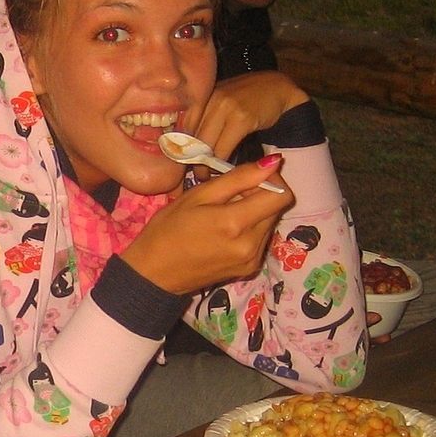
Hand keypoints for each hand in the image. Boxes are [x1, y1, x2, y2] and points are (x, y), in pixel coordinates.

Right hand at [118, 155, 294, 296]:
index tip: (249, 177)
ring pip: (270, 223)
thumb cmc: (167, 229)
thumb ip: (238, 178)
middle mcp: (251, 244)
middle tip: (229, 194)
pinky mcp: (249, 268)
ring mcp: (252, 259)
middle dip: (260, 195)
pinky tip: (225, 231)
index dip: (271, 180)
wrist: (154, 274)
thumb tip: (272, 162)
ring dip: (255, 212)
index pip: (281, 195)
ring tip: (224, 213)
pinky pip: (261, 239)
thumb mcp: (197, 195)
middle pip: (276, 208)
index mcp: (236, 223)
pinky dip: (249, 228)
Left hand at [191, 71, 309, 164]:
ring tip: (206, 174)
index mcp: (204, 94)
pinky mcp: (242, 118)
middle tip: (194, 172)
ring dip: (205, 163)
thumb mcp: (224, 101)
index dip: (181, 146)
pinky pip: (224, 147)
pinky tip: (223, 168)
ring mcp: (226, 106)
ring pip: (206, 143)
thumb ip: (207, 116)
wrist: (280, 90)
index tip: (182, 162)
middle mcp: (211, 97)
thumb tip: (189, 145)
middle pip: (192, 135)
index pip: (183, 124)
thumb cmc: (250, 99)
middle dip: (191, 158)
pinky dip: (221, 161)